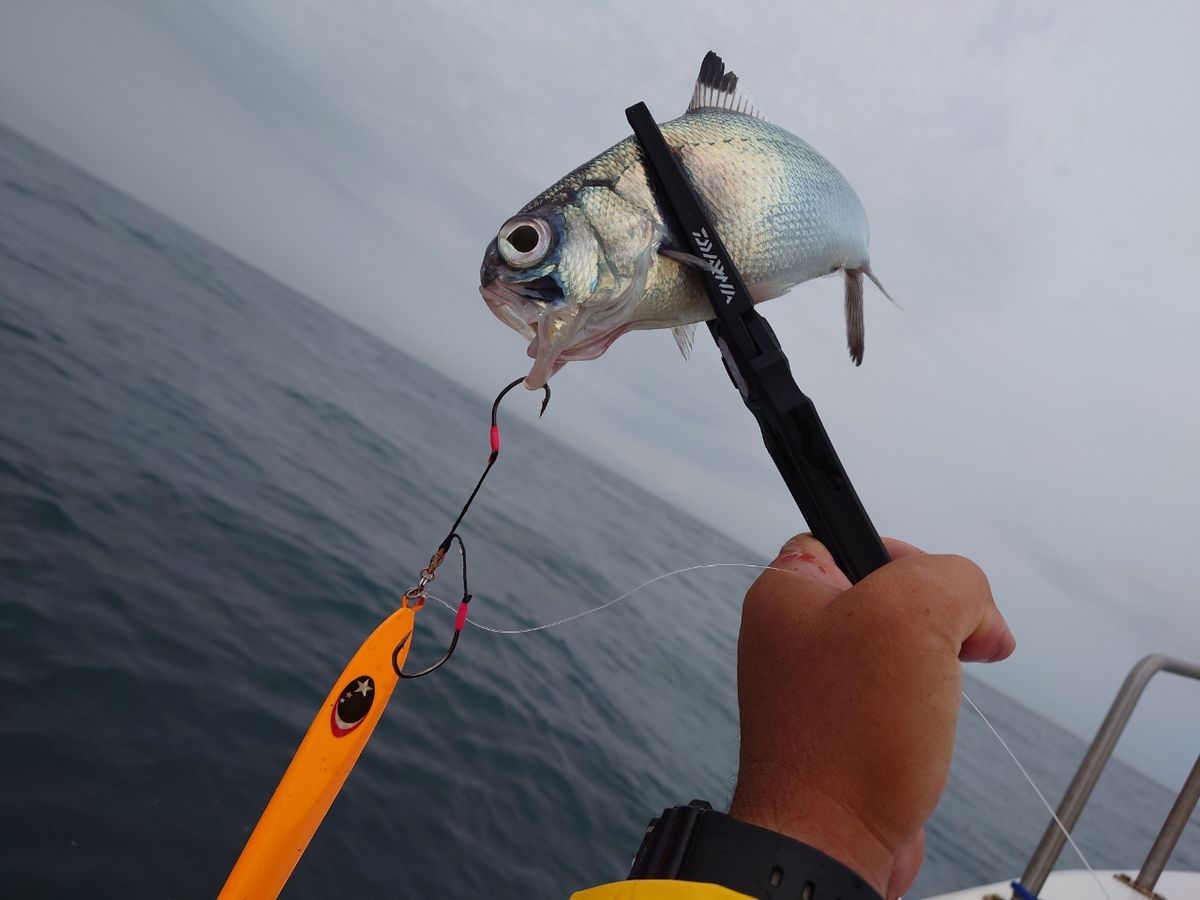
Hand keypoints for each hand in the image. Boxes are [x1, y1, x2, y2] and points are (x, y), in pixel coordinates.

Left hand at [728, 535, 1015, 898]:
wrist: (831, 842)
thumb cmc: (849, 734)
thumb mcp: (915, 613)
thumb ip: (953, 578)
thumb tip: (975, 610)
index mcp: (786, 592)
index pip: (847, 536)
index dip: (904, 555)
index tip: (936, 590)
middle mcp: (791, 637)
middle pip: (885, 596)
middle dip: (936, 621)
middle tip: (953, 648)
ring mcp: (814, 687)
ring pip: (899, 651)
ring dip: (935, 671)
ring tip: (933, 698)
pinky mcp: (839, 731)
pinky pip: (896, 701)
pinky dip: (924, 713)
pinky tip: (927, 732)